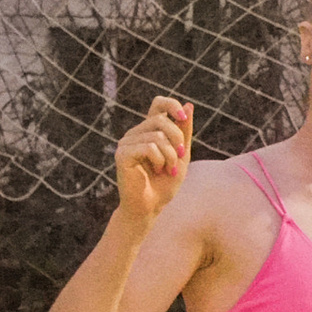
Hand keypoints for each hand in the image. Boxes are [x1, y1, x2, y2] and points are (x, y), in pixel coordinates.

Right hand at [115, 92, 193, 224]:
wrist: (150, 207)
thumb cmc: (164, 183)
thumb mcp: (181, 155)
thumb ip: (184, 132)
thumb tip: (189, 105)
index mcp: (149, 131)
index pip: (158, 104)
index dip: (172, 105)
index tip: (183, 117)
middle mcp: (136, 133)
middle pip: (161, 120)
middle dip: (177, 139)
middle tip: (180, 157)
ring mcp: (126, 143)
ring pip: (157, 135)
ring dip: (170, 155)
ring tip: (168, 169)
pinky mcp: (122, 154)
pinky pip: (148, 147)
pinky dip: (160, 160)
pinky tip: (158, 170)